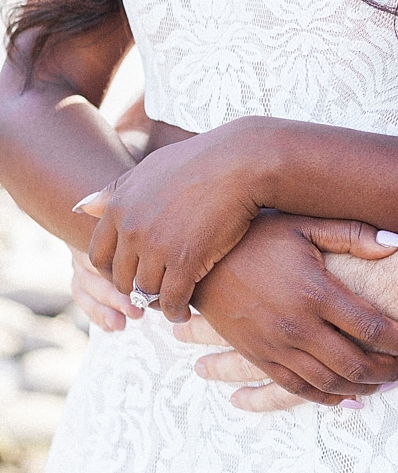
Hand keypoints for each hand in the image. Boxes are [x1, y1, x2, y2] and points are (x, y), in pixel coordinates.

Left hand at [75, 119, 267, 322]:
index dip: (112, 272)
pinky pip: (171, 300)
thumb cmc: (199, 161)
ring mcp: (156, 247)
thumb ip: (115, 191)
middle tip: (151, 295)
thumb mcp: (149, 169)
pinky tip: (185, 311)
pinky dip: (175, 311)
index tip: (131, 276)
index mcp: (118, 207)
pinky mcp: (185, 262)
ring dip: (155, 305)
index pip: (98, 255)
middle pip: (120, 279)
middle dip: (134, 291)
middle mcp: (131, 229)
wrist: (240, 163)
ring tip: (169, 306)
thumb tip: (81, 209)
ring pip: (144, 293)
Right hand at [191, 212, 397, 405]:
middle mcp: (296, 325)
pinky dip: (329, 399)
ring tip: (392, 382)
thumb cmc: (256, 234)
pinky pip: (298, 389)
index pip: (374, 327)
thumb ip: (355, 235)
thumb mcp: (304, 225)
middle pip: (357, 363)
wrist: (197, 256)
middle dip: (394, 370)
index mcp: (314, 291)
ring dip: (367, 387)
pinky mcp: (257, 357)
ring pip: (331, 382)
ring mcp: (275, 346)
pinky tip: (351, 399)